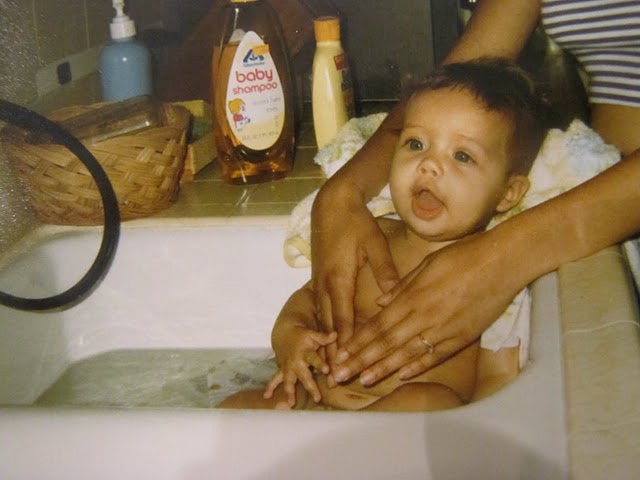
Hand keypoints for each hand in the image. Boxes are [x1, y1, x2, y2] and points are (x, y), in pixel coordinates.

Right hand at [265, 327, 336, 407]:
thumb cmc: (302, 336)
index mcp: (305, 352)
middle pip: (303, 375)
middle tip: (317, 398)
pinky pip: (274, 380)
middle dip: (310, 386)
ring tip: (291, 404)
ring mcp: (287, 367)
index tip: (326, 370)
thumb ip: (324, 338)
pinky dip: (270, 387)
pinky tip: (266, 397)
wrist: (284, 334)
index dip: (320, 364)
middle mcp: (296, 362)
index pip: (314, 358)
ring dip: (289, 392)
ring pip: (288, 381)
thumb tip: (335, 335)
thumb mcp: (313, 334)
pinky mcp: (281, 370)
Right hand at [310, 184, 398, 350]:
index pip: (343, 318)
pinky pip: (322, 309)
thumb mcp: (374, 243)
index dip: (345, 344)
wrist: (331, 205)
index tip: (347, 365)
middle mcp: (326, 284)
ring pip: (323, 318)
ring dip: (326, 342)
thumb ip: (384, 270)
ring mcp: (320, 282)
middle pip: (330, 324)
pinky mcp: (320, 278)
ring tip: (329, 365)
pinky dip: (325, 327)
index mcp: (339, 278)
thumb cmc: (356, 223)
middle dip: (332, 351)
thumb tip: (392, 296)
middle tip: (335, 377)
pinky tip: (328, 340)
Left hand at [332, 231, 523, 384]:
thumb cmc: (463, 256)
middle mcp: (424, 316)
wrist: (503, 262)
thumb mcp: (426, 264)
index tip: (340, 354)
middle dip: (360, 360)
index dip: (357, 342)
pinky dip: (418, 366)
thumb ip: (402, 286)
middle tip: (339, 374)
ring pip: (408, 354)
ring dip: (384, 368)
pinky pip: (436, 355)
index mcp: (412, 297)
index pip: (377, 325)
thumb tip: (379, 302)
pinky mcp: (462, 337)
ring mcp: (443, 329)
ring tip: (363, 381)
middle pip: (386, 343)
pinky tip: (402, 376)